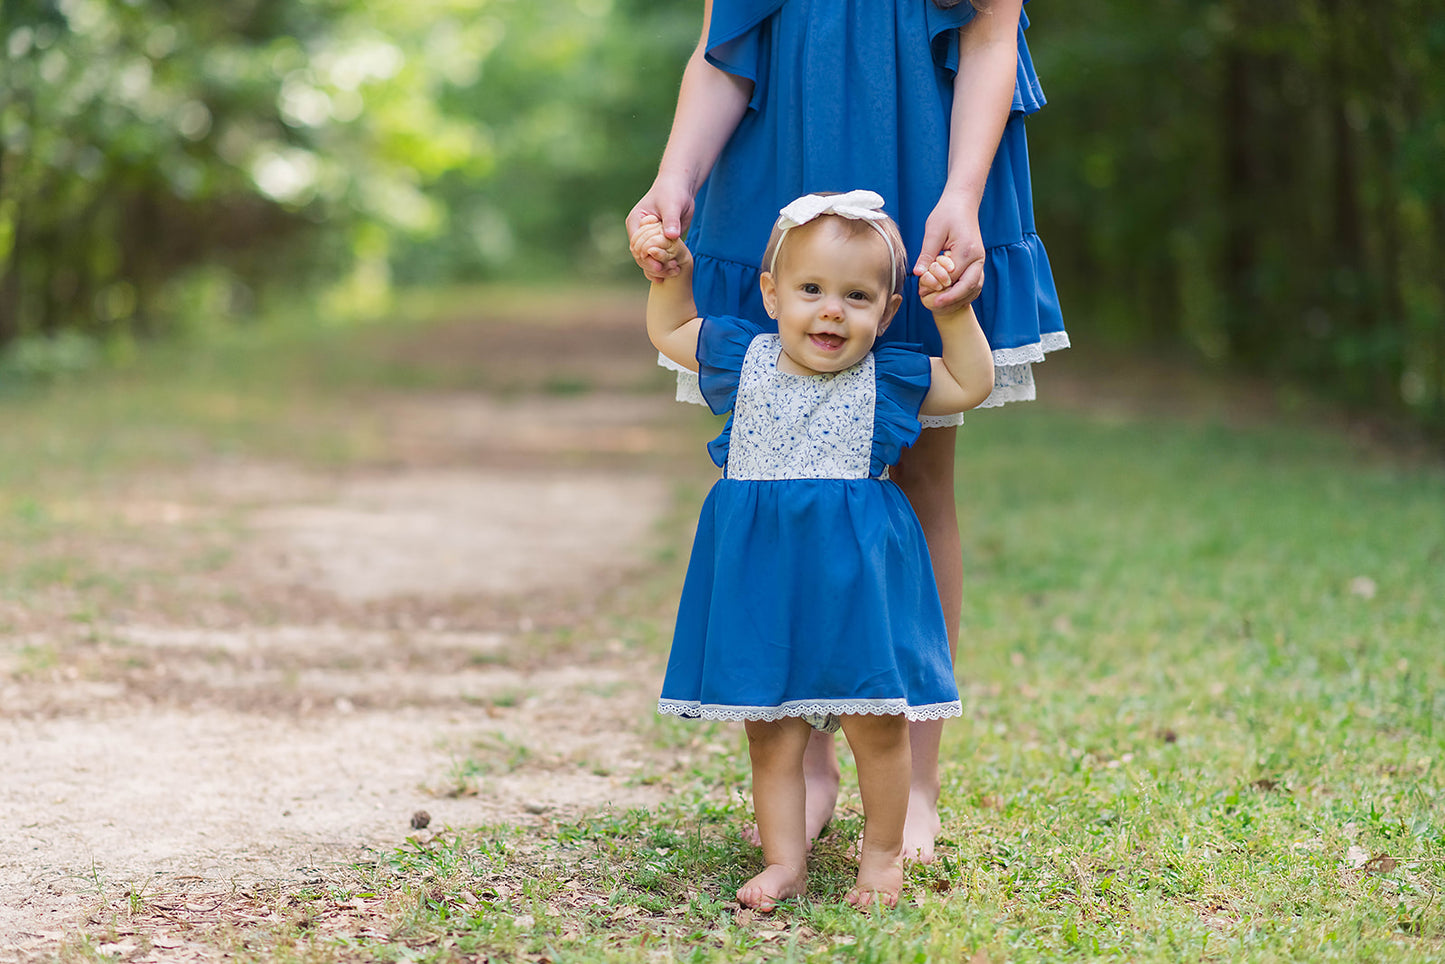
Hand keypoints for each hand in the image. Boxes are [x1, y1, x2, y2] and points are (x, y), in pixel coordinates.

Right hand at [625, 177, 694, 280]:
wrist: (680, 188)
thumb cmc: (673, 191)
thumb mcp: (672, 204)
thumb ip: (671, 220)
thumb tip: (672, 236)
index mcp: (636, 222)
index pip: (636, 244)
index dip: (645, 257)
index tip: (658, 266)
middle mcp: (639, 232)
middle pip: (640, 256)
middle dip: (652, 265)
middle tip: (666, 272)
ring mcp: (649, 239)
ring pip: (648, 259)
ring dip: (659, 268)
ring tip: (673, 272)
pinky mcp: (660, 242)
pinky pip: (658, 257)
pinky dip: (665, 265)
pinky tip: (673, 273)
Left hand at [913, 193, 984, 309]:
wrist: (962, 203)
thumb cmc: (947, 214)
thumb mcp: (933, 231)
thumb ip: (927, 254)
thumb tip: (918, 273)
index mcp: (967, 251)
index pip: (952, 278)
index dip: (937, 287)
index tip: (922, 292)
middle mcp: (978, 258)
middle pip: (968, 287)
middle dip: (951, 299)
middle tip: (934, 306)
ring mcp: (980, 261)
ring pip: (974, 288)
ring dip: (959, 299)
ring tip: (941, 305)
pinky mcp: (977, 263)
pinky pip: (974, 284)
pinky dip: (964, 293)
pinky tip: (950, 297)